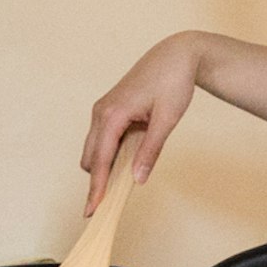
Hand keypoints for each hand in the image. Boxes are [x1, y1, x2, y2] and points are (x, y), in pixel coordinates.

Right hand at [81, 34, 199, 212]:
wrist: (176, 55)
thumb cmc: (173, 83)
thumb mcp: (166, 119)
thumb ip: (150, 150)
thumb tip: (137, 179)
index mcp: (112, 115)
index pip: (99, 160)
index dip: (96, 188)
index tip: (91, 210)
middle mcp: (101, 112)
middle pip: (90, 158)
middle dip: (96, 181)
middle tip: (106, 205)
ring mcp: (103, 109)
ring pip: (93, 149)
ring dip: (102, 167)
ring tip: (118, 186)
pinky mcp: (109, 109)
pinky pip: (101, 139)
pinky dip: (108, 154)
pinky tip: (124, 163)